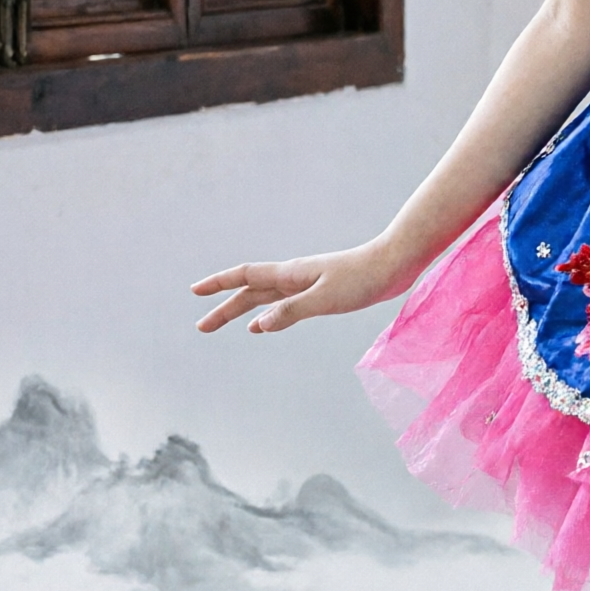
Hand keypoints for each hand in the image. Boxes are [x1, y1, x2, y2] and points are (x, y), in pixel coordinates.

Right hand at [191, 240, 408, 333]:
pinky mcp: (322, 291)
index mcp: (291, 274)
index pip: (246, 276)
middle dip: (224, 307)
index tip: (194, 291)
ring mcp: (307, 283)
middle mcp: (294, 277)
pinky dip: (268, 315)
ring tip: (222, 323)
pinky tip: (263, 326)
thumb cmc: (363, 279)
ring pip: (265, 297)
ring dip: (242, 310)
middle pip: (250, 291)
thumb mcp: (325, 298)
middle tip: (201, 326)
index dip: (219, 284)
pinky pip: (284, 304)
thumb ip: (293, 311)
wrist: (395, 264)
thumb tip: (259, 325)